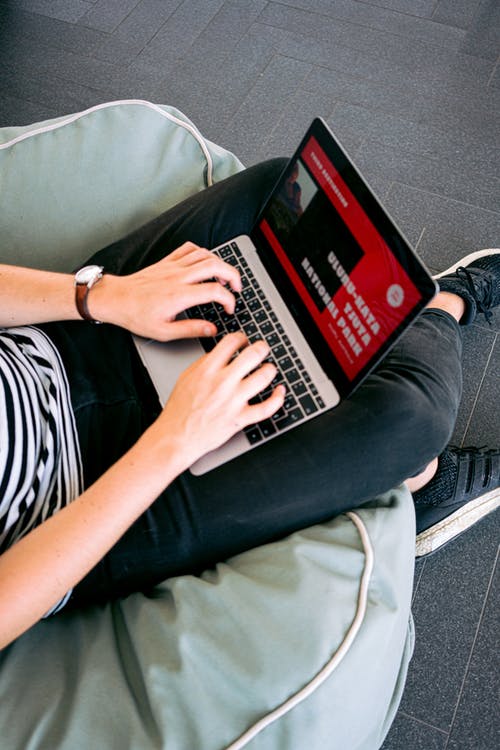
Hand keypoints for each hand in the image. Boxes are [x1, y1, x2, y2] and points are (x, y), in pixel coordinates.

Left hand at [92, 242, 241, 340]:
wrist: (116, 299)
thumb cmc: (136, 316)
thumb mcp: (164, 332)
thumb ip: (191, 330)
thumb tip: (212, 330)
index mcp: (180, 295)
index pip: (215, 291)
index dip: (229, 300)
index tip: (228, 309)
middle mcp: (179, 277)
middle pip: (216, 266)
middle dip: (233, 275)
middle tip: (237, 288)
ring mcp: (173, 266)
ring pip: (205, 255)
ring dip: (220, 263)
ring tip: (225, 276)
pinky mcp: (167, 261)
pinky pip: (189, 249)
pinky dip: (202, 252)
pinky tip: (205, 262)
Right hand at [151, 332, 285, 471]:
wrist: (176, 436)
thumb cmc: (179, 409)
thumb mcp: (186, 377)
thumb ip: (204, 363)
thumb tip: (221, 354)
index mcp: (207, 370)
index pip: (231, 342)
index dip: (241, 338)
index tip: (244, 341)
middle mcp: (222, 383)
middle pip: (252, 355)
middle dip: (262, 348)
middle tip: (263, 349)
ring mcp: (233, 401)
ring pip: (263, 377)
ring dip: (270, 370)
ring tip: (269, 369)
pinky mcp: (240, 419)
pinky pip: (266, 408)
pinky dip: (278, 398)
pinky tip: (280, 391)